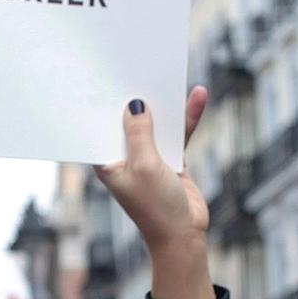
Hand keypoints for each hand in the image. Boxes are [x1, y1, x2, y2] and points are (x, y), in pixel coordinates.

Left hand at [94, 89, 213, 298]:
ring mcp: (148, 155)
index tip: (101, 75)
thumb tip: (134, 104)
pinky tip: (198, 95)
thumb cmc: (155, 206)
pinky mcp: (170, 158)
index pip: (100, 126)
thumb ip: (140, 133)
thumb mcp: (145, 165)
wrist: (184, 235)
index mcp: (105, 161)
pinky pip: (178, 131)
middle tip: (135, 63)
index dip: (101, 103)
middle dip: (133, 96)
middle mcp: (124, 156)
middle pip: (128, 119)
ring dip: (163, 102)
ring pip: (155, 122)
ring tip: (166, 70)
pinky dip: (187, 116)